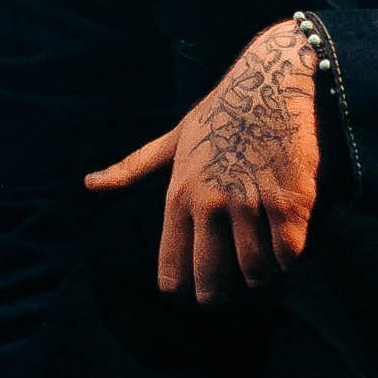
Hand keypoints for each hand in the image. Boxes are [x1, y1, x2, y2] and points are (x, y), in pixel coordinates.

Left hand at [83, 19, 319, 303]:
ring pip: (255, 272)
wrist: (271, 80)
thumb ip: (133, 168)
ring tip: (262, 266)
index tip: (191, 290)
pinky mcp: (289, 202)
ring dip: (260, 275)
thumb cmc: (221, 111)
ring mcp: (250, 204)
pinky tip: (286, 247)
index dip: (182, 288)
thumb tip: (89, 184)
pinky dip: (288, 258)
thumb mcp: (174, 140)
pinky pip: (288, 253)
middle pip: (211, 283)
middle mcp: (211, 203)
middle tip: (226, 294)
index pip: (172, 271)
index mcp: (179, 195)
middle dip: (218, 296)